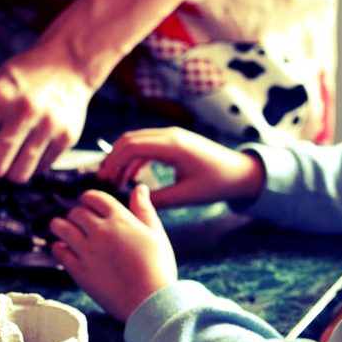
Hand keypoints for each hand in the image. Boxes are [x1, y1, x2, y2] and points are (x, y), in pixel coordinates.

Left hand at [0, 44, 91, 207]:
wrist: (67, 63)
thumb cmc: (22, 79)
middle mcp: (24, 112)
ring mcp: (48, 126)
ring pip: (18, 175)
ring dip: (6, 175)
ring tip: (6, 157)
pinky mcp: (66, 138)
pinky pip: (38, 170)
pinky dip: (28, 167)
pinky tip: (27, 150)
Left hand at [50, 185, 176, 321]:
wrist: (149, 300)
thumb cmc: (157, 268)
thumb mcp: (155, 234)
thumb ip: (144, 209)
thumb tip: (140, 188)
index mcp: (120, 220)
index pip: (95, 198)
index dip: (89, 199)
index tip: (87, 203)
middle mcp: (100, 231)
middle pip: (76, 212)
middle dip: (76, 214)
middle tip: (77, 220)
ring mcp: (87, 250)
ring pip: (61, 228)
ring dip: (59, 225)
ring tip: (60, 228)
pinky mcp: (78, 270)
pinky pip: (59, 252)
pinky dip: (57, 247)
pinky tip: (62, 248)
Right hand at [96, 127, 266, 209]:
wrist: (240, 172)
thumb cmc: (217, 183)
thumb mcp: (187, 196)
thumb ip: (158, 200)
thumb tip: (132, 204)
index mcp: (173, 146)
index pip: (132, 146)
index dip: (113, 162)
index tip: (103, 179)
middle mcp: (171, 136)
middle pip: (130, 140)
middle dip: (112, 158)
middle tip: (101, 179)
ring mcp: (172, 137)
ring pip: (136, 141)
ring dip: (121, 158)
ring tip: (112, 179)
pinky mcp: (174, 143)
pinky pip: (147, 146)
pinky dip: (134, 159)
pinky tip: (129, 177)